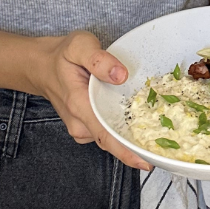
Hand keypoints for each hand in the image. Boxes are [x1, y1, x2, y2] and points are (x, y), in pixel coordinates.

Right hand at [32, 30, 150, 169]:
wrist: (41, 66)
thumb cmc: (61, 55)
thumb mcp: (78, 46)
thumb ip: (98, 59)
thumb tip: (120, 75)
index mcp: (80, 105)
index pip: (105, 136)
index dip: (126, 152)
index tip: (147, 162)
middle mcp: (80, 123)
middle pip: (112, 141)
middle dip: (138, 146)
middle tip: (167, 146)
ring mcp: (82, 127)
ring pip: (111, 137)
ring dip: (132, 137)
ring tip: (160, 132)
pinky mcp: (86, 126)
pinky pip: (107, 131)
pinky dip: (123, 130)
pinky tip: (140, 122)